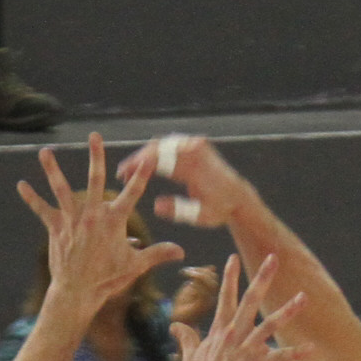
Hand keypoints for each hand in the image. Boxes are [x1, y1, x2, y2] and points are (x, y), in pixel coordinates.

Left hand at [17, 132, 183, 313]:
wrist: (79, 293)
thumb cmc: (107, 279)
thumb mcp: (135, 265)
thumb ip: (157, 254)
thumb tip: (181, 252)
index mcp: (114, 221)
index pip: (132, 193)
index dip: (142, 174)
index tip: (148, 157)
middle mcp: (92, 215)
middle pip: (95, 179)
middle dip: (96, 156)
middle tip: (95, 136)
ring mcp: (72, 221)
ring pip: (62, 189)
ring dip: (53, 170)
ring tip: (46, 152)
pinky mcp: (56, 229)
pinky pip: (42, 210)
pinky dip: (32, 198)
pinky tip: (21, 185)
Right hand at [117, 135, 248, 228]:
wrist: (237, 196)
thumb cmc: (218, 210)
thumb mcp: (199, 216)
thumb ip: (178, 210)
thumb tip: (156, 205)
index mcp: (194, 166)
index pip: (160, 159)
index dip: (138, 165)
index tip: (123, 174)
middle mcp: (196, 149)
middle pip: (158, 147)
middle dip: (137, 159)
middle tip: (122, 173)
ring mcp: (196, 144)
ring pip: (163, 144)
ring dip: (145, 155)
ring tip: (131, 171)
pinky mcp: (196, 144)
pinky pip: (171, 144)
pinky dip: (156, 153)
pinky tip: (145, 166)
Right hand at [172, 254, 308, 360]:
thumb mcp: (190, 354)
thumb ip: (186, 337)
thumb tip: (175, 326)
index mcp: (221, 330)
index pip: (225, 298)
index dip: (229, 277)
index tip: (233, 257)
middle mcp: (234, 334)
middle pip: (250, 301)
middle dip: (262, 279)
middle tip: (273, 258)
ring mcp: (244, 350)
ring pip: (269, 325)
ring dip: (287, 310)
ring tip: (304, 296)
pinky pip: (279, 359)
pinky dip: (295, 353)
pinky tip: (311, 348)